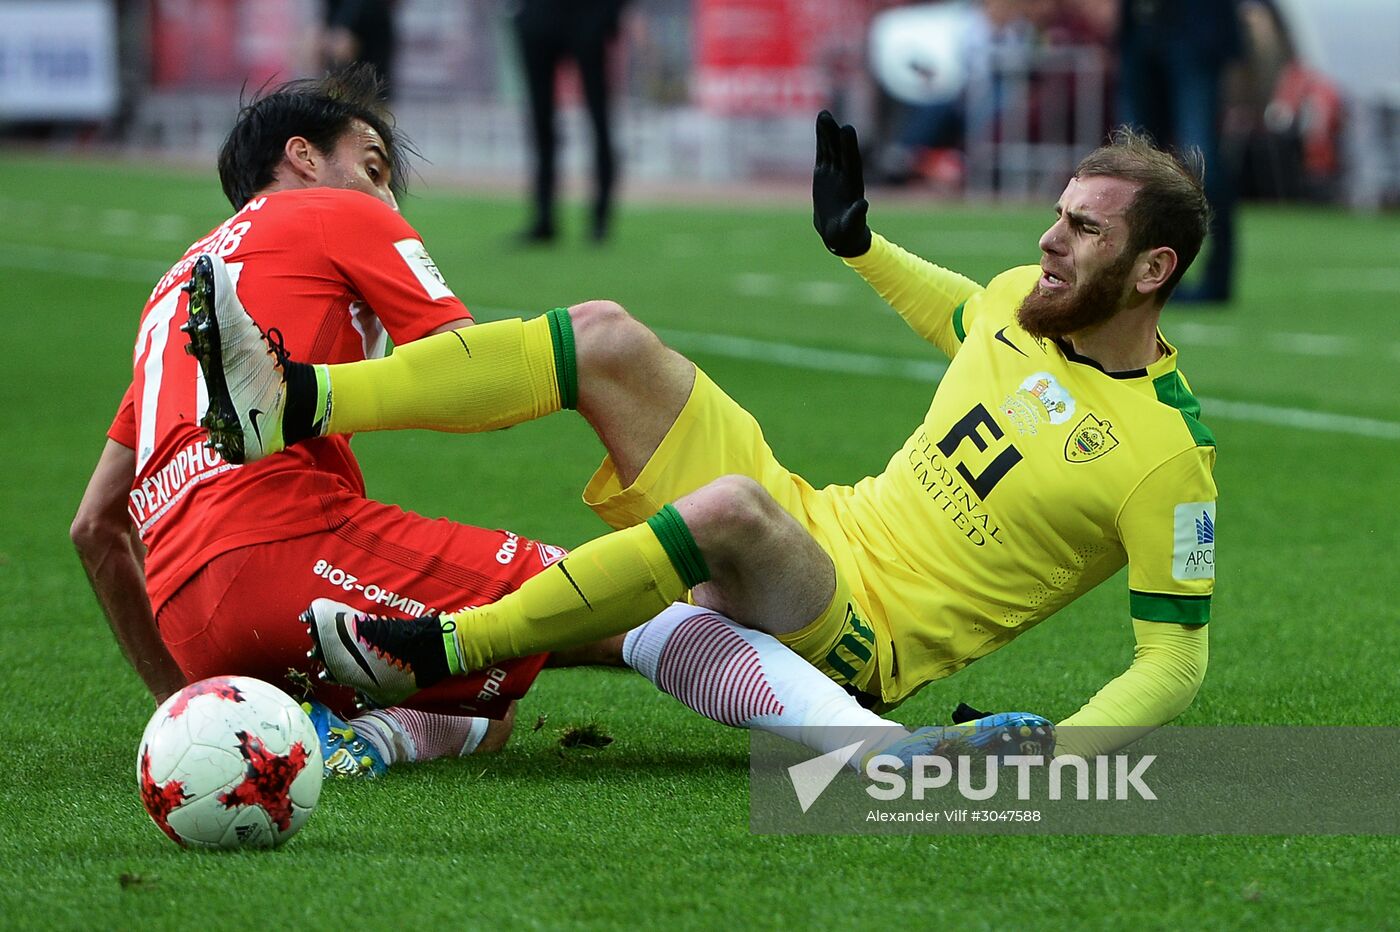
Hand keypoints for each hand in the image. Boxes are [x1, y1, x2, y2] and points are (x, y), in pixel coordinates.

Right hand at [812, 110, 871, 257]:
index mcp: (852, 186)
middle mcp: (844, 175)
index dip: (849, 146)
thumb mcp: (851, 226)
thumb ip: (856, 215)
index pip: (851, 162)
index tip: (847, 128)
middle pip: (839, 151)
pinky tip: (820, 125)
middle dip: (834, 134)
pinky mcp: (824, 174)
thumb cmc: (848, 233)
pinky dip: (821, 139)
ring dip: (827, 132)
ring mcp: (834, 173)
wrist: (839, 234)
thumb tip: (863, 204)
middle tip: (828, 116)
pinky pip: (823, 153)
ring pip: (830, 148)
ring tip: (823, 114)